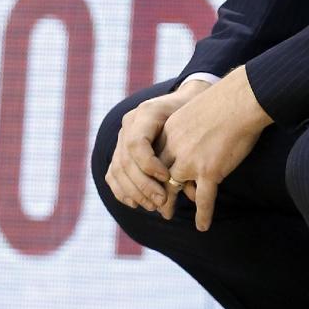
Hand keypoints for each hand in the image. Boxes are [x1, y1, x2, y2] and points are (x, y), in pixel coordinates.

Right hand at [105, 79, 211, 214]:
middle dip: (143, 185)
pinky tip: (136, 203)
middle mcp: (129, 124)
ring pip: (117, 170)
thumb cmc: (195, 115)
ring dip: (134, 192)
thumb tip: (194, 194)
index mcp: (146, 113)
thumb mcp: (196, 126)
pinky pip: (113, 174)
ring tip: (153, 206)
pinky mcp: (119, 150)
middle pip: (125, 160)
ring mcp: (121, 137)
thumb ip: (189, 154)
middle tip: (162, 202)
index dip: (148, 164)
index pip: (136, 143)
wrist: (184, 102)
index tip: (167, 178)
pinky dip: (122, 191)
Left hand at [157, 67, 272, 231]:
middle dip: (153, 191)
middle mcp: (175, 147)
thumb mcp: (196, 112)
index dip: (151, 171)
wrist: (241, 100)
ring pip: (172, 189)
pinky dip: (203, 214)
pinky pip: (204, 199)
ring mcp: (190, 160)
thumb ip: (189, 129)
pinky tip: (203, 226)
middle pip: (157, 175)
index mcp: (170, 130)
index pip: (153, 156)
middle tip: (153, 203)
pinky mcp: (210, 170)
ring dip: (168, 204)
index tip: (151, 180)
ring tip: (167, 215)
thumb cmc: (226, 101)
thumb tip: (192, 146)